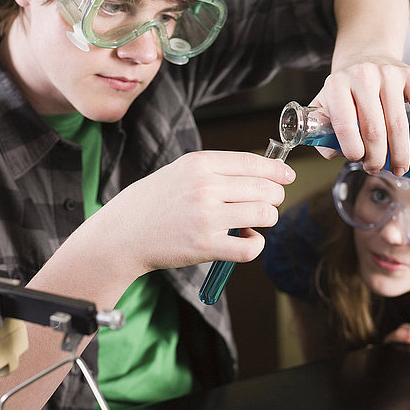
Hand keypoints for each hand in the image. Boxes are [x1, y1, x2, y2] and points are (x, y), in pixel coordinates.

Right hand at [93, 150, 295, 277]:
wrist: (122, 234)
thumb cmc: (152, 201)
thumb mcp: (180, 171)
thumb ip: (216, 170)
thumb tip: (261, 174)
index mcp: (199, 163)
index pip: (252, 162)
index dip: (277, 169)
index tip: (287, 175)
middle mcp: (204, 187)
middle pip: (265, 188)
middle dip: (274, 196)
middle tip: (267, 203)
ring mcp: (206, 218)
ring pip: (265, 215)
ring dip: (266, 219)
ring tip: (251, 221)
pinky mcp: (206, 247)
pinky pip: (251, 247)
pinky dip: (255, 244)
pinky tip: (244, 239)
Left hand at [310, 57, 409, 174]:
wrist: (364, 57)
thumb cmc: (344, 88)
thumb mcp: (323, 105)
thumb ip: (321, 131)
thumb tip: (336, 153)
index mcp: (336, 85)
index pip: (344, 125)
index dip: (352, 151)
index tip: (356, 159)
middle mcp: (362, 76)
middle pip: (373, 130)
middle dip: (376, 158)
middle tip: (375, 168)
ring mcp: (389, 74)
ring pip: (397, 124)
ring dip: (399, 153)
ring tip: (397, 167)